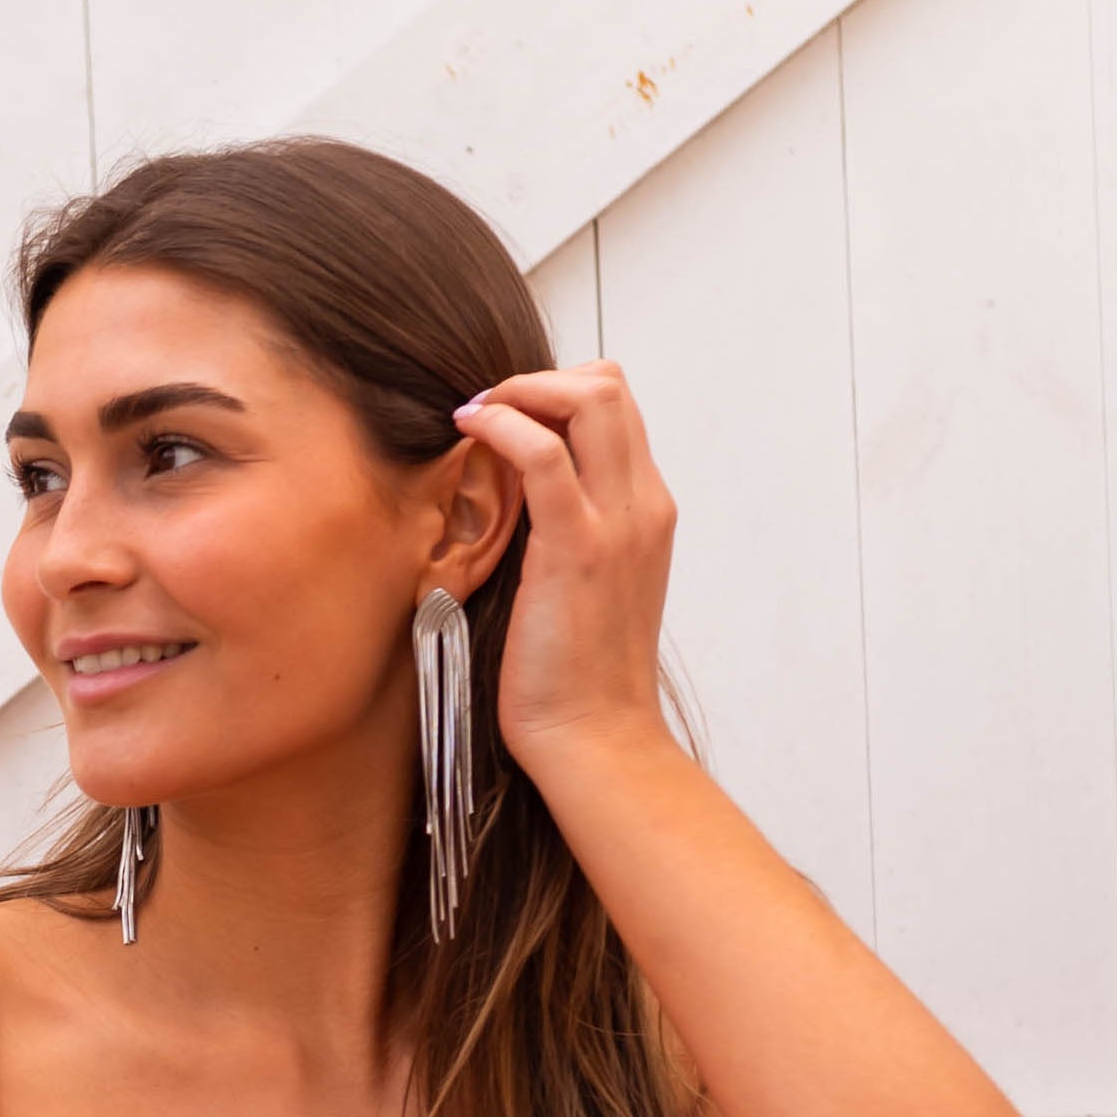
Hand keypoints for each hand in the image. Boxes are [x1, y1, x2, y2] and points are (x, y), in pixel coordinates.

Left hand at [450, 362, 678, 779]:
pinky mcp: (578, 548)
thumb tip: (512, 503)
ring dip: (521, 388)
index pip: (616, 409)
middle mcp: (644, 506)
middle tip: (487, 406)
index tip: (505, 417)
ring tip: (475, 413)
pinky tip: (469, 432)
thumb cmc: (576, 679)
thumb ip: (568, 535)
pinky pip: (543, 453)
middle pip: (609, 384)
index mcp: (647, 513)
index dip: (558, 393)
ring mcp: (618, 523)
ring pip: (591, 398)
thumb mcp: (583, 589)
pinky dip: (503, 425)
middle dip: (539, 377)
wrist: (596, 739)